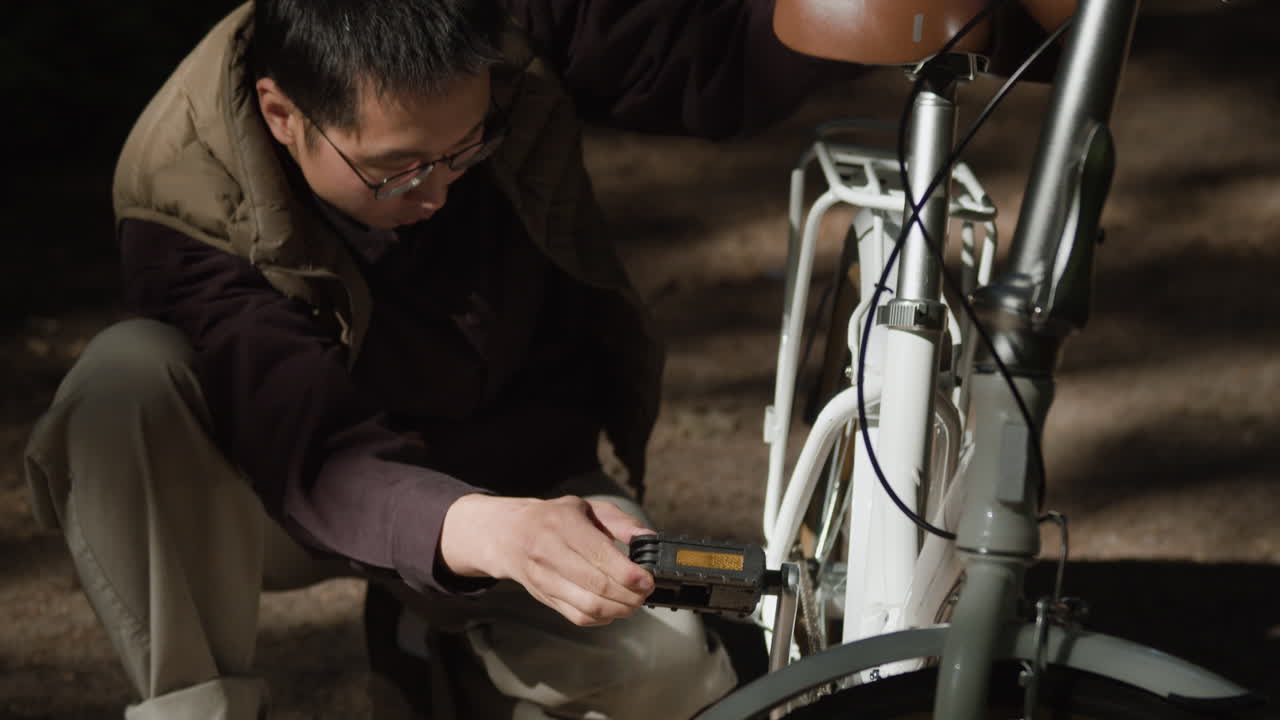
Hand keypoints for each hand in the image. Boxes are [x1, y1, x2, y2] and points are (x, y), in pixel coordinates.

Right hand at [439, 494, 656, 625]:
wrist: (509, 535)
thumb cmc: (554, 519)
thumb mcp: (587, 508)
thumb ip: (620, 522)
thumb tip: (648, 539)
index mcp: (563, 525)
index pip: (600, 556)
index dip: (629, 573)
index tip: (648, 578)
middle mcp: (550, 553)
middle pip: (598, 586)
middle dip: (630, 595)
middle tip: (645, 592)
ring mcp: (545, 579)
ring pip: (589, 607)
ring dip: (619, 610)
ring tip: (634, 602)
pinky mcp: (545, 598)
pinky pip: (578, 617)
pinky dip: (602, 618)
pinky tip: (614, 608)